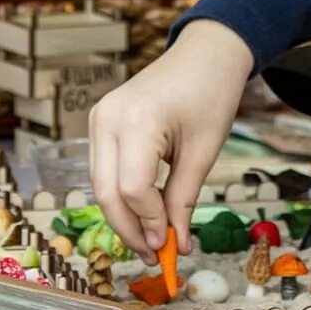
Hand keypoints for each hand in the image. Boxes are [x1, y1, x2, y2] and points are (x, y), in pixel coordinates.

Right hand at [89, 20, 251, 256]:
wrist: (205, 53)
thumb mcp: (203, 151)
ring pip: (100, 185)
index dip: (148, 223)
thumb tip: (175, 245)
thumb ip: (183, 200)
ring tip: (152, 240)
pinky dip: (121, 195)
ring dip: (123, 217)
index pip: (132, 189)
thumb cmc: (211, 94)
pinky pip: (104, 170)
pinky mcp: (101, 122)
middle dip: (129, 230)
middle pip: (106, 193)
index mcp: (137, 121)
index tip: (170, 246)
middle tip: (155, 256)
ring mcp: (99, 119)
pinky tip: (143, 213)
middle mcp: (107, 119)